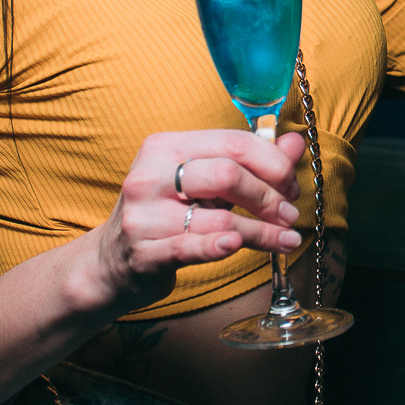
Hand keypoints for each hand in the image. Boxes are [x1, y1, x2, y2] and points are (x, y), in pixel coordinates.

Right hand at [81, 127, 306, 312]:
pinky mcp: (144, 253)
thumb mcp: (202, 181)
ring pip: (220, 219)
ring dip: (263, 232)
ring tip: (286, 239)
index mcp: (166, 146)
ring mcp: (144, 216)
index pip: (234, 143)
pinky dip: (222, 247)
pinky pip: (192, 247)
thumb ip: (249, 161)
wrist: (110, 261)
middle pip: (228, 175)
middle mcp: (151, 175)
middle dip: (269, 196)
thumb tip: (295, 143)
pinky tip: (241, 247)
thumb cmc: (164, 214)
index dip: (273, 164)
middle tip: (288, 213)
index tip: (290, 184)